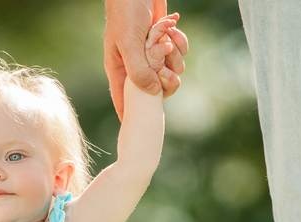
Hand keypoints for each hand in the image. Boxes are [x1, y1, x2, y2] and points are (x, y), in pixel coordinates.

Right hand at [103, 0, 184, 118]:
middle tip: (164, 59)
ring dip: (175, 53)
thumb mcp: (130, 42)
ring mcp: (151, 55)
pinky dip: (180, 39)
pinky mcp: (164, 42)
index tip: (140, 131)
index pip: (124, 101)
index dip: (132, 115)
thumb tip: (153, 94)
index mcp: (120, 69)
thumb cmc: (126, 12)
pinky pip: (179, 53)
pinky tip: (172, 24)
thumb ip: (139, 69)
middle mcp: (136, 66)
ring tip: (166, 33)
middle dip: (167, 76)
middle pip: (158, 89)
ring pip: (172, 71)